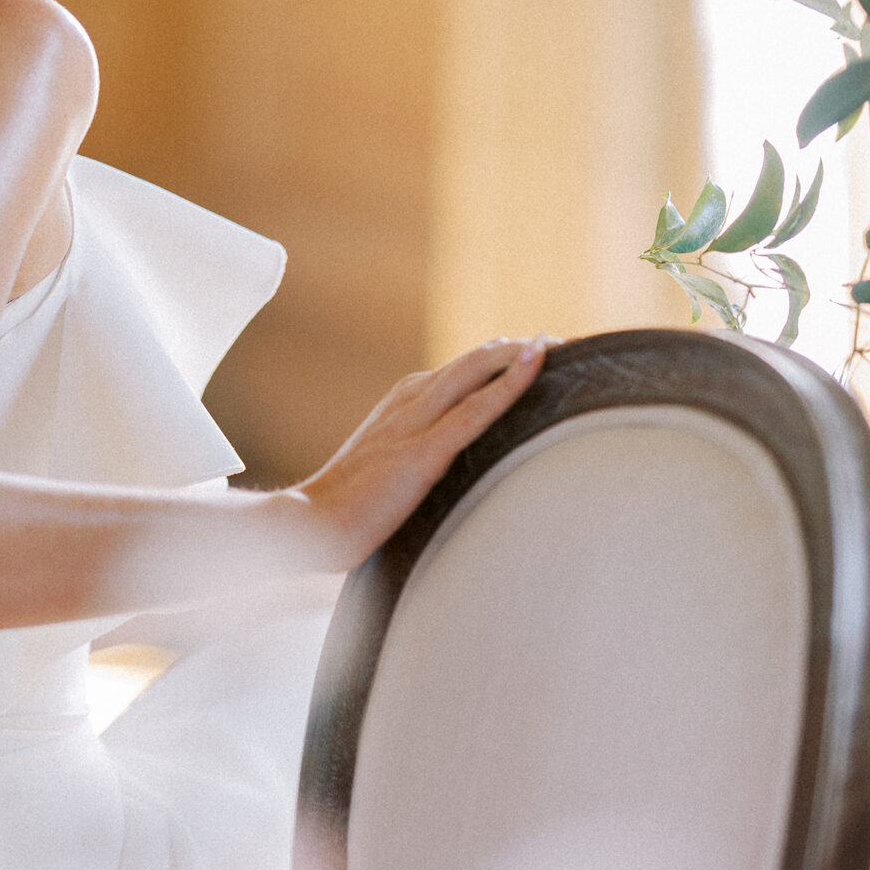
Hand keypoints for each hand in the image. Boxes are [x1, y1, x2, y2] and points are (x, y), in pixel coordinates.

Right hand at [296, 336, 548, 571]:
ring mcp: (414, 425)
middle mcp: (408, 402)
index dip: (497, 361)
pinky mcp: (423, 453)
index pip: (457, 372)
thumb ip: (412, 457)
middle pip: (471, 362)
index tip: (534, 357)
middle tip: (559, 345)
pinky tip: (536, 361)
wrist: (310, 525)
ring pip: (475, 373)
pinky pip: (474, 411)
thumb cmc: (343, 509)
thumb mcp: (385, 470)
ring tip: (558, 344)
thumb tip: (444, 468)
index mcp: (399, 405)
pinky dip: (509, 383)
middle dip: (516, 350)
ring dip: (519, 354)